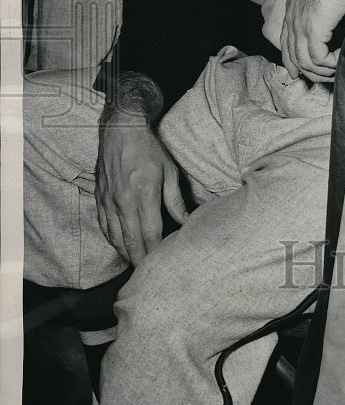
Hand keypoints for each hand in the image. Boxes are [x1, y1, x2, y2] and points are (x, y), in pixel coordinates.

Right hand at [95, 113, 187, 266]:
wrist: (121, 130)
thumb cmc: (149, 149)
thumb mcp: (169, 171)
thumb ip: (175, 200)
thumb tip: (185, 221)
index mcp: (144, 195)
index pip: (150, 234)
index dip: (156, 252)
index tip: (162, 264)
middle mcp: (123, 201)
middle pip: (131, 241)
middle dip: (140, 260)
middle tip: (148, 274)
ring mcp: (108, 201)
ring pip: (115, 237)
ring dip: (125, 253)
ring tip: (136, 264)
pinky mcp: (99, 198)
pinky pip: (104, 226)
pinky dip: (112, 240)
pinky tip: (120, 246)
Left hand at [281, 0, 344, 82]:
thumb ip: (323, 3)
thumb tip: (334, 12)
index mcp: (293, 7)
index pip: (285, 40)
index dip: (291, 59)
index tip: (298, 71)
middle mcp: (292, 18)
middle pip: (293, 55)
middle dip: (308, 71)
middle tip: (325, 76)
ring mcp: (300, 26)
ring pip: (305, 61)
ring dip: (322, 70)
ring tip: (337, 69)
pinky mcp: (312, 30)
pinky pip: (318, 59)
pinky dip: (330, 64)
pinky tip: (340, 59)